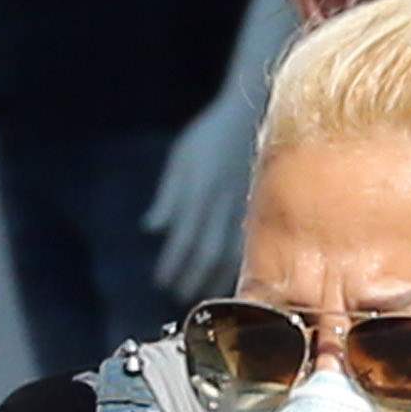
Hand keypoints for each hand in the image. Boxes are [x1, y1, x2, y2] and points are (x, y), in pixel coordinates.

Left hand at [143, 91, 253, 305]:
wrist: (253, 115)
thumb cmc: (211, 135)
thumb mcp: (183, 158)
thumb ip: (168, 196)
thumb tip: (152, 229)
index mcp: (199, 192)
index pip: (183, 238)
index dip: (172, 264)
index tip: (161, 282)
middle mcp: (221, 205)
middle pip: (205, 251)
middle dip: (191, 277)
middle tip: (179, 296)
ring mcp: (242, 208)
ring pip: (228, 252)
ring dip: (213, 277)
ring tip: (202, 294)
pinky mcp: (258, 208)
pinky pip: (248, 243)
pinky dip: (238, 265)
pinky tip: (231, 279)